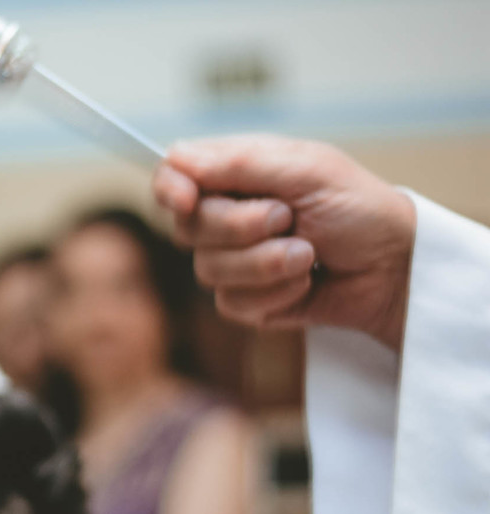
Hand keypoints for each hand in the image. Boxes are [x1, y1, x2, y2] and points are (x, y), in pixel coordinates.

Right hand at [152, 134, 416, 350]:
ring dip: (266, 264)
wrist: (394, 269)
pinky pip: (232, 304)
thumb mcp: (308, 170)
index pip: (173, 176)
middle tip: (287, 218)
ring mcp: (233, 261)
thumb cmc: (360, 209)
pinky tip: (305, 283)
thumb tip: (178, 158)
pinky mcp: (245, 301)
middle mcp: (227, 216)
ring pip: (207, 271)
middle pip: (186, 227)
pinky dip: (275, 293)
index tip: (186, 199)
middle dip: (238, 227)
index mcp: (236, 174)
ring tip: (308, 254)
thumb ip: (241, 163)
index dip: (169, 188)